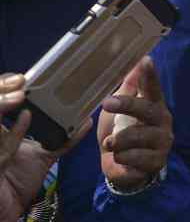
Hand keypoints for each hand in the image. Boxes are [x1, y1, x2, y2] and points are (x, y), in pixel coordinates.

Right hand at [0, 74, 90, 218]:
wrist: (10, 210)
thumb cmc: (19, 181)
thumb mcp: (44, 155)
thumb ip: (62, 138)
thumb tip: (85, 120)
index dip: (5, 87)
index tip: (23, 78)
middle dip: (0, 90)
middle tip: (21, 81)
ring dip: (2, 105)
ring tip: (21, 95)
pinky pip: (0, 150)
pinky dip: (14, 133)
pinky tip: (25, 118)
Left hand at [98, 57, 172, 191]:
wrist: (123, 168)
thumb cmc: (122, 133)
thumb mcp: (118, 111)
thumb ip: (127, 90)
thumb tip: (132, 64)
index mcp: (153, 105)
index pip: (153, 87)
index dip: (150, 75)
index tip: (146, 60)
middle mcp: (163, 121)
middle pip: (147, 108)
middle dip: (127, 104)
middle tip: (107, 103)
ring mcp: (162, 141)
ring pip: (138, 135)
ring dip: (117, 140)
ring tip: (109, 143)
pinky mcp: (158, 161)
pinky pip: (136, 157)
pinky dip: (122, 157)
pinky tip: (120, 157)